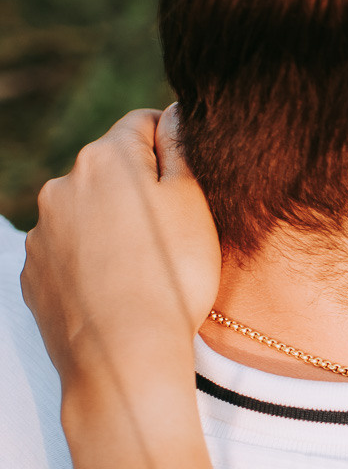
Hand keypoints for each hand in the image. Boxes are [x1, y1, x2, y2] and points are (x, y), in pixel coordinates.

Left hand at [21, 107, 219, 397]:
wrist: (125, 355)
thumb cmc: (173, 276)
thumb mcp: (193, 204)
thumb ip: (181, 149)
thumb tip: (175, 113)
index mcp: (106, 160)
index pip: (143, 124)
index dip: (172, 143)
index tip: (193, 175)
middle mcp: (62, 185)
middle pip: (109, 171)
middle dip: (139, 190)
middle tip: (176, 230)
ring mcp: (42, 230)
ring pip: (85, 212)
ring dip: (112, 225)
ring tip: (145, 266)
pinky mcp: (33, 270)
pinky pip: (67, 252)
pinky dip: (90, 260)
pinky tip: (117, 288)